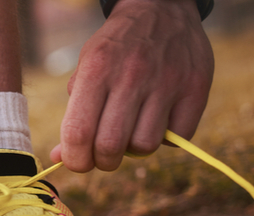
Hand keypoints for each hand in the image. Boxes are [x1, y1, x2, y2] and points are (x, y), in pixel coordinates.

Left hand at [51, 0, 213, 171]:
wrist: (160, 9)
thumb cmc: (115, 50)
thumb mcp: (86, 70)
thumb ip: (73, 115)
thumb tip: (58, 159)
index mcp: (96, 71)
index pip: (79, 132)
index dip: (75, 159)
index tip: (78, 162)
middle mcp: (131, 76)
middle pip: (111, 146)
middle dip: (103, 161)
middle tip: (104, 154)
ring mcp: (167, 82)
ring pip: (145, 146)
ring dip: (135, 148)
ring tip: (132, 130)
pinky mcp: (196, 88)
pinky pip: (178, 137)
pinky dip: (166, 138)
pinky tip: (158, 119)